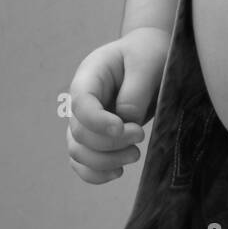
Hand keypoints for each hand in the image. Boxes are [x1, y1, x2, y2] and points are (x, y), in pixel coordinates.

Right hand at [66, 27, 170, 184]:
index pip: (80, 104)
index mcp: (90, 75)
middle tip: (140, 135)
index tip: (126, 129)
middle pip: (79, 132)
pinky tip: (118, 170)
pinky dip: (96, 173)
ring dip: (105, 161)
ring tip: (135, 154)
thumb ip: (134, 93)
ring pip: (78, 151)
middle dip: (110, 143)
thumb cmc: (148, 54)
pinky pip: (82, 162)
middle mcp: (81, 99)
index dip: (98, 122)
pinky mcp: (94, 136)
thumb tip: (125, 121)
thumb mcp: (146, 64)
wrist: (149, 56)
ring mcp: (85, 119)